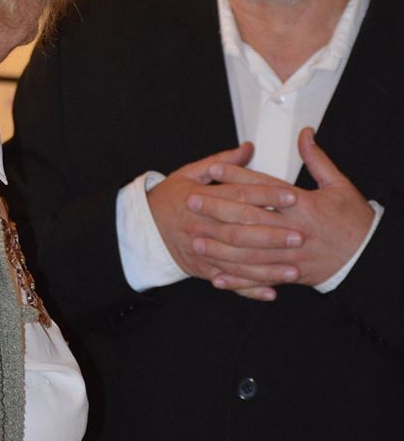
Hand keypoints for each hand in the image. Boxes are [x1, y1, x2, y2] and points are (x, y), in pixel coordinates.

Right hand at [147, 142, 301, 294]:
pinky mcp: (202, 270)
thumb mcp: (190, 173)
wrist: (141, 228)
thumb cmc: (169, 198)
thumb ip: (222, 162)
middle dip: (272, 235)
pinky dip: (249, 289)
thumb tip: (248, 148)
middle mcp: (203, 227)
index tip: (292, 197)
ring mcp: (202, 252)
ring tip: (294, 268)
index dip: (267, 196)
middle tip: (299, 235)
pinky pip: (229, 281)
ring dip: (267, 268)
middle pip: (241, 232)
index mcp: (201, 199)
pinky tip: (271, 292)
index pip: (239, 197)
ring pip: (238, 262)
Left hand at [195, 128, 374, 300]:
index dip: (236, 177)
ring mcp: (289, 255)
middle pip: (248, 218)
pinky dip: (237, 280)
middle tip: (192, 202)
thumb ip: (317, 159)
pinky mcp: (289, 275)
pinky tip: (216, 277)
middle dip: (217, 209)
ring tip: (196, 240)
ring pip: (248, 252)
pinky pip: (258, 278)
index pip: (262, 188)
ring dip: (220, 247)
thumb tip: (305, 134)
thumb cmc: (353, 221)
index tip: (213, 169)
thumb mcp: (338, 185)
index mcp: (303, 205)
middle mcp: (293, 230)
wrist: (367, 258)